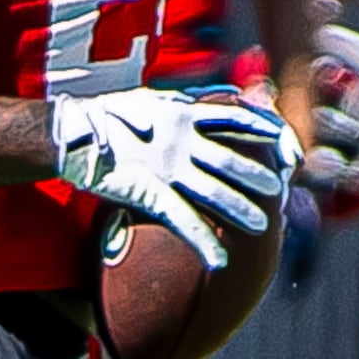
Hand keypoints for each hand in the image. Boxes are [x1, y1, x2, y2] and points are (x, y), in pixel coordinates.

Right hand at [54, 88, 292, 270]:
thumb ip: (186, 101)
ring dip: (241, 210)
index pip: (235, 118)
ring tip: (263, 226)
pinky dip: (202, 243)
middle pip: (230, 159)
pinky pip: (182, 222)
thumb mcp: (154, 100)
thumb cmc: (112, 118)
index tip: (284, 141)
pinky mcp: (149, 192)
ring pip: (214, 192)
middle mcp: (180, 139)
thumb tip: (216, 97)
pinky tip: (219, 261)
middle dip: (257, 176)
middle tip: (279, 190)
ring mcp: (165, 167)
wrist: (73, 136)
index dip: (263, 130)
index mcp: (183, 114)